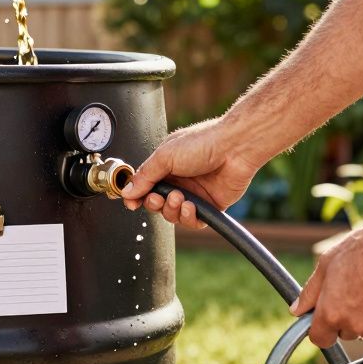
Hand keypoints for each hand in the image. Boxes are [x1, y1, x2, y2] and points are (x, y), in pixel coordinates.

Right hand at [119, 117, 261, 228]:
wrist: (235, 147)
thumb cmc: (204, 142)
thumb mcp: (165, 156)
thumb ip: (144, 176)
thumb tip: (127, 191)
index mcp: (166, 165)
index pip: (145, 186)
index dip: (137, 196)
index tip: (132, 203)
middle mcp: (180, 180)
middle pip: (157, 204)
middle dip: (155, 204)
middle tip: (158, 198)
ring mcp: (195, 193)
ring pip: (173, 215)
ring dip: (172, 210)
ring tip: (179, 198)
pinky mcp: (210, 205)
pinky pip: (193, 221)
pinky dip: (189, 217)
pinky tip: (191, 206)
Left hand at [291, 223, 362, 347]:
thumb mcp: (328, 263)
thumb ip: (310, 292)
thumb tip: (297, 310)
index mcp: (332, 313)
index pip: (320, 339)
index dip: (321, 329)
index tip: (326, 318)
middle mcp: (356, 325)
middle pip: (346, 332)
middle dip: (347, 317)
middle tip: (357, 289)